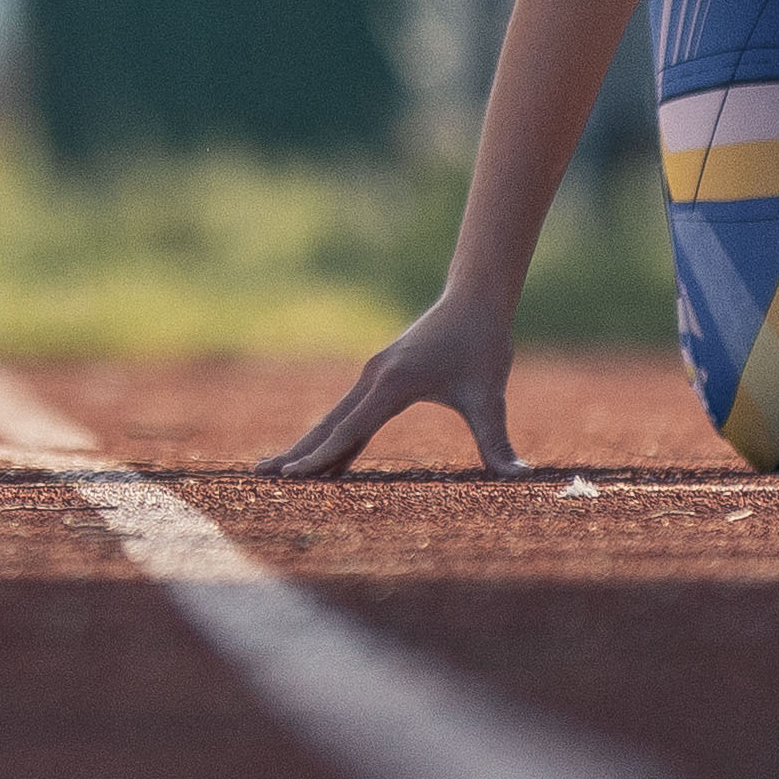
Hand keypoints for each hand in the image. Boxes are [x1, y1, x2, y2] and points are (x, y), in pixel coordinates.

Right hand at [263, 302, 520, 476]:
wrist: (474, 300)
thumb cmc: (482, 344)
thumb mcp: (489, 395)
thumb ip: (496, 439)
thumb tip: (518, 476)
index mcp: (392, 384)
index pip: (350, 430)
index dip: (321, 457)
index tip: (292, 478)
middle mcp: (374, 378)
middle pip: (328, 424)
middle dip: (296, 453)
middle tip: (260, 475)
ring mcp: (373, 376)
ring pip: (334, 418)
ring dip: (307, 444)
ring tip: (277, 469)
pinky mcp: (380, 377)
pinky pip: (349, 413)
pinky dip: (331, 435)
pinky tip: (324, 457)